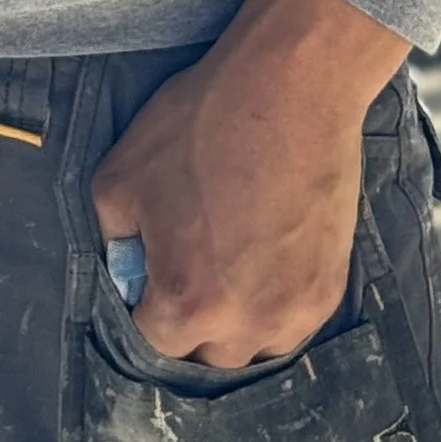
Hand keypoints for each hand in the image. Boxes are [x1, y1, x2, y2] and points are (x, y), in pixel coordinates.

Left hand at [91, 0, 410, 367]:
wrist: (292, 87)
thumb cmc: (202, 125)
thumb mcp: (120, 175)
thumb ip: (110, 237)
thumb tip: (121, 267)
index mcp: (187, 301)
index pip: (150, 343)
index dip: (141, 308)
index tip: (146, 277)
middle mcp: (246, 324)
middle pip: (203, 354)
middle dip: (188, 319)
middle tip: (188, 263)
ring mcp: (295, 312)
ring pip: (252, 347)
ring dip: (235, 321)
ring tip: (230, 262)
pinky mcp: (330, 291)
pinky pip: (291, 323)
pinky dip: (273, 303)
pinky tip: (264, 256)